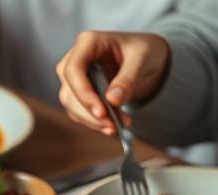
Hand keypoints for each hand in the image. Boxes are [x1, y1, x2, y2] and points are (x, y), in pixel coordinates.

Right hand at [55, 31, 170, 135]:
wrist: (148, 59)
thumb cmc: (145, 50)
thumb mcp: (143, 58)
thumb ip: (128, 78)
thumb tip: (113, 99)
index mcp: (89, 42)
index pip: (73, 69)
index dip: (83, 92)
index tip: (101, 111)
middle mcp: (77, 58)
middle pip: (69, 89)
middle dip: (88, 111)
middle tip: (111, 125)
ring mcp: (76, 77)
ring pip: (71, 104)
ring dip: (90, 120)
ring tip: (114, 128)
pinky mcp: (80, 92)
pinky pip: (79, 111)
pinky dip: (93, 122)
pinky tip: (111, 126)